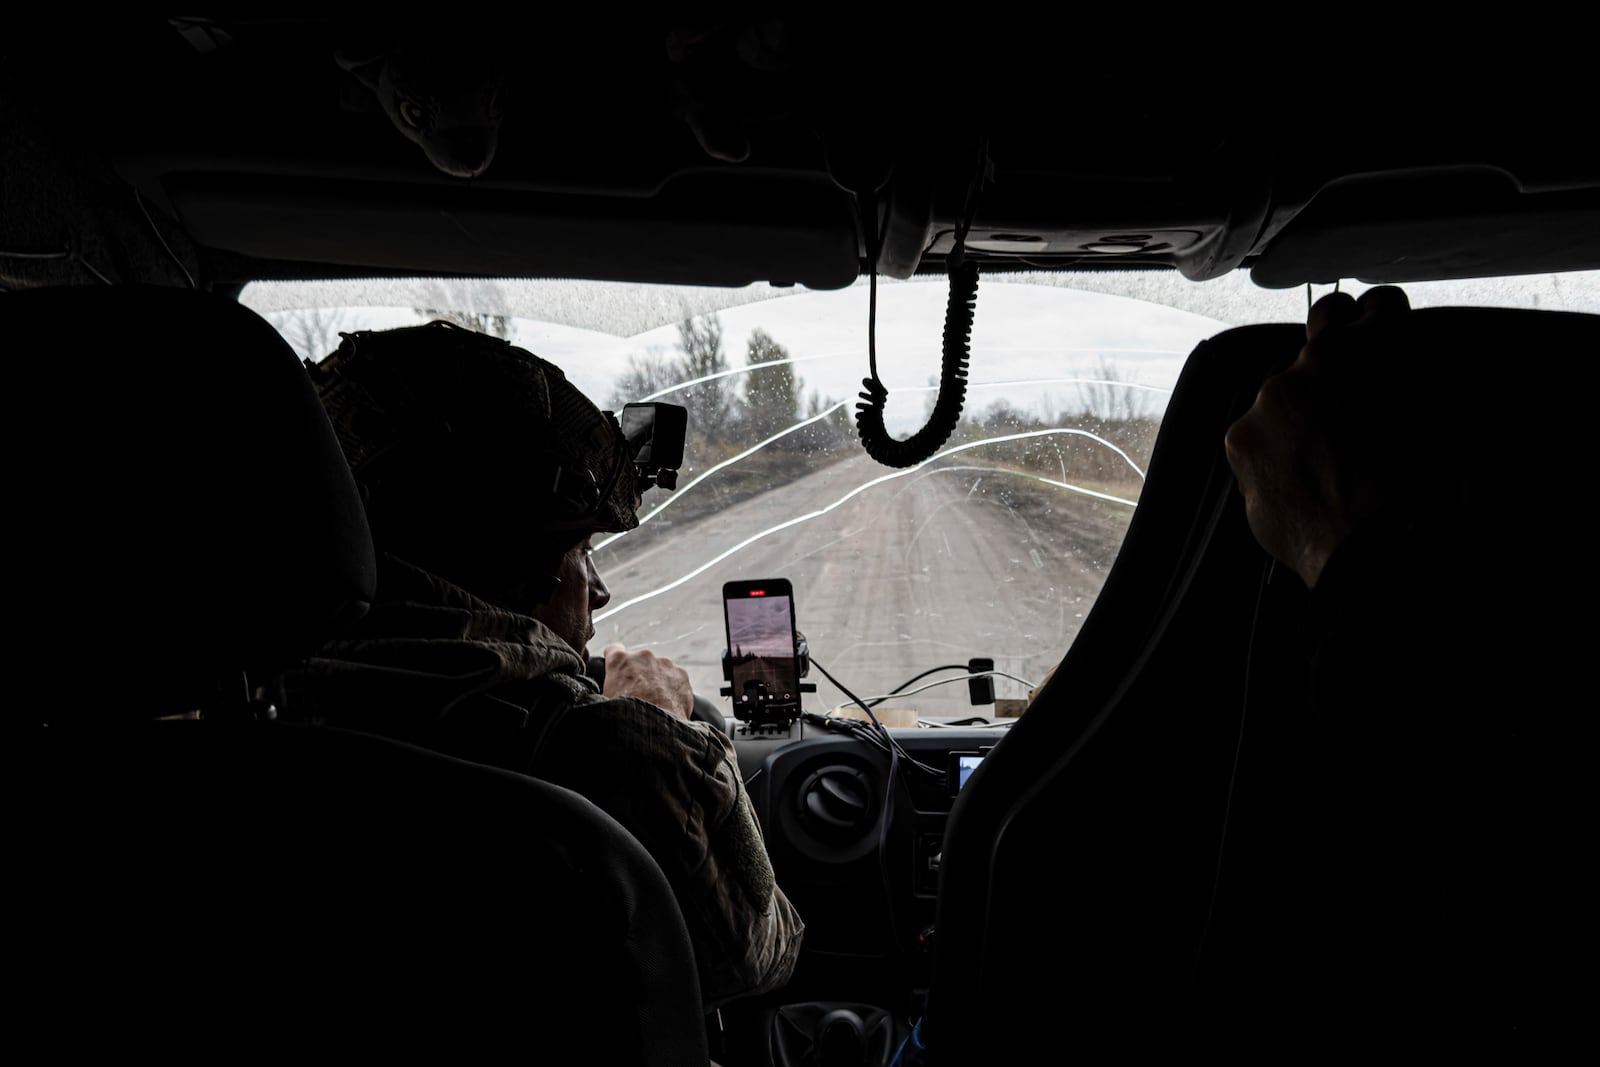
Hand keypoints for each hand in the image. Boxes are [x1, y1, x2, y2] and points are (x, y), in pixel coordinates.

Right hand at [601, 642, 693, 720]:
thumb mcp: (604, 700)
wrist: (653, 727)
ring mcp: (664, 663)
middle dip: (640, 675)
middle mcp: (643, 656)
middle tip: (638, 696)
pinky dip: (673, 689)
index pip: (614, 650)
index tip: (618, 672)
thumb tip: (606, 694)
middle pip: (640, 662)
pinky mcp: (681, 674)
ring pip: (659, 670)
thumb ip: (608, 688)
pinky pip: (675, 679)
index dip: (616, 662)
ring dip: (657, 682)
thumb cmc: (624, 717)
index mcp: (619, 661)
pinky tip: (668, 705)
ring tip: (655, 704)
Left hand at [1224, 286, 1418, 587]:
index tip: (1382, 352)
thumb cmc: (1435, 486)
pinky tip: (1301, 483)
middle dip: (1337, 349)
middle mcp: (1320, 355)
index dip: (1383, 329)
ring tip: (1328, 460)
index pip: (1379, 304)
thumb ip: (1426, 381)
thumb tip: (1413, 382)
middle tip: (1350, 390)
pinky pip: (1256, 434)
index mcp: (1381, 341)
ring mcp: (1273, 394)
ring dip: (1301, 410)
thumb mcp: (1460, 418)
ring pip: (1285, 387)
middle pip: (1325, 327)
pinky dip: (1273, 453)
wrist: (1382, 547)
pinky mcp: (1242, 436)